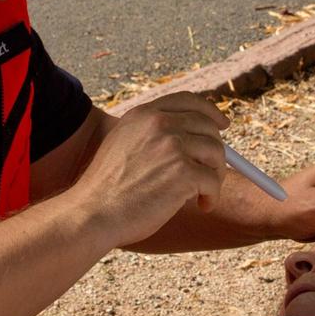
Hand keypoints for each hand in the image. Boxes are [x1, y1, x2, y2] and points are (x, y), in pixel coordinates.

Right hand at [72, 92, 228, 246]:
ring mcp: (172, 146)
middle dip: (215, 152)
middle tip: (211, 175)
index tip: (222, 125)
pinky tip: (202, 206)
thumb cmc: (106, 190)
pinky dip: (212, 197)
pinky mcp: (183, 172)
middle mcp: (159, 123)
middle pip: (208, 127)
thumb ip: (152, 135)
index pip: (187, 101)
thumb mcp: (123, 145)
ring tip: (202, 195)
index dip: (210, 112)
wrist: (92, 213)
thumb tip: (194, 140)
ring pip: (216, 153)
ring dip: (215, 177)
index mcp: (143, 114)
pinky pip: (213, 181)